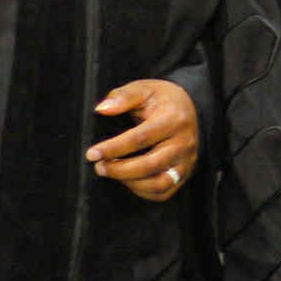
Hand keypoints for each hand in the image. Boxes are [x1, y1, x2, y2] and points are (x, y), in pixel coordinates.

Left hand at [87, 79, 197, 201]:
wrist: (188, 108)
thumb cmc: (162, 99)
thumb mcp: (143, 89)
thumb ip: (122, 97)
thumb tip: (102, 109)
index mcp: (173, 119)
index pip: (140, 138)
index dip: (113, 148)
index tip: (92, 153)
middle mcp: (184, 142)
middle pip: (149, 165)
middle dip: (119, 170)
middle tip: (99, 166)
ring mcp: (187, 160)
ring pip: (159, 184)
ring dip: (130, 183)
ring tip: (112, 173)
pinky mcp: (185, 173)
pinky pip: (164, 192)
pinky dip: (143, 191)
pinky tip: (128, 180)